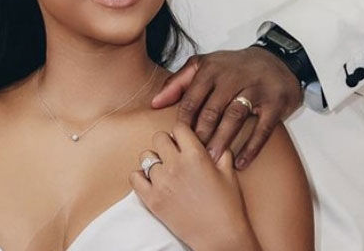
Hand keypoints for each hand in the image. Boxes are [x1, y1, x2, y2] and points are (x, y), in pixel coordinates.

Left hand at [130, 124, 258, 250]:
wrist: (219, 237)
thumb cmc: (228, 206)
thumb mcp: (229, 173)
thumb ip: (221, 153)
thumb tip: (216, 143)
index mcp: (196, 154)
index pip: (179, 127)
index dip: (182, 133)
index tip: (184, 141)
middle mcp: (176, 164)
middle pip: (159, 137)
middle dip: (166, 143)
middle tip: (173, 154)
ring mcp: (161, 182)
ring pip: (146, 156)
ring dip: (154, 160)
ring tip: (164, 170)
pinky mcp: (152, 200)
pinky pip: (135, 177)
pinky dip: (140, 177)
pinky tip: (151, 181)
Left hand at [151, 48, 301, 168]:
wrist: (276, 60)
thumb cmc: (234, 68)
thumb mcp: (205, 67)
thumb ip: (178, 83)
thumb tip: (155, 103)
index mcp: (211, 69)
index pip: (191, 99)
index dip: (183, 124)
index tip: (176, 144)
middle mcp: (232, 76)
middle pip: (211, 110)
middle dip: (200, 136)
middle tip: (191, 159)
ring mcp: (255, 89)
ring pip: (234, 118)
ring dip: (222, 142)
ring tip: (212, 162)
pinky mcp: (275, 103)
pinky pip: (262, 129)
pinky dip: (250, 148)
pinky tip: (240, 163)